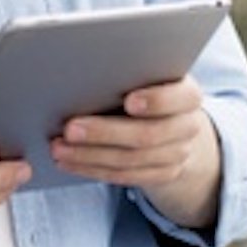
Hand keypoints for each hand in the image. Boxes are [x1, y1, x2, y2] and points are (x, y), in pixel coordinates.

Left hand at [50, 78, 221, 228]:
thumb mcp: (150, 75)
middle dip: (104, 133)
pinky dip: (92, 169)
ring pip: (131, 161)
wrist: (175, 123)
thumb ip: (130, 73)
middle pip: (147, 135)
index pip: (179, 98)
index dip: (157, 101)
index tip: (129, 100)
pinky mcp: (163, 175)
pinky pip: (124, 177)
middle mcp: (188, 127)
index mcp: (188, 95)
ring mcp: (178, 155)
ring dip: (89, 156)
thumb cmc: (150, 87)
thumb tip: (85, 70)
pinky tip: (68, 162)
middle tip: (70, 128)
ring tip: (58, 147)